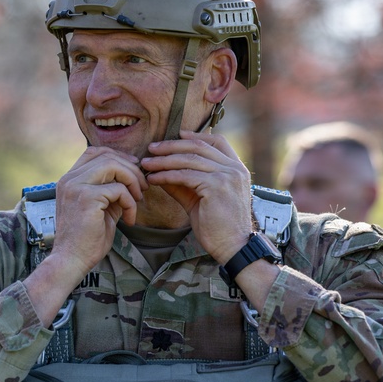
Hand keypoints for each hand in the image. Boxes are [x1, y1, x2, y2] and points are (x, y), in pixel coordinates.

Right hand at [23, 146, 147, 324]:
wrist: (72, 260)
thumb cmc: (87, 238)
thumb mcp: (100, 207)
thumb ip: (111, 189)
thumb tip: (133, 174)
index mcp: (69, 180)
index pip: (94, 152)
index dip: (118, 156)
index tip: (134, 169)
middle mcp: (69, 179)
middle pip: (107, 156)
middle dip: (131, 169)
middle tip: (143, 188)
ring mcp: (76, 186)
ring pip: (113, 165)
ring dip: (132, 181)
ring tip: (138, 200)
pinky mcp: (86, 198)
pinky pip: (119, 189)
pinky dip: (130, 203)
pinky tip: (129, 219)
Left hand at [139, 130, 251, 262]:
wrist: (233, 247)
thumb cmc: (218, 227)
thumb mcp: (200, 199)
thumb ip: (184, 183)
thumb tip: (161, 171)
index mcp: (236, 169)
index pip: (216, 142)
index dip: (195, 135)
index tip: (176, 134)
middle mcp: (234, 169)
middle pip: (198, 147)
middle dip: (171, 146)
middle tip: (151, 148)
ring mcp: (227, 176)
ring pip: (189, 159)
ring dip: (164, 160)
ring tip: (146, 163)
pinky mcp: (216, 187)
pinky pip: (185, 176)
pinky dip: (166, 175)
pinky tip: (154, 178)